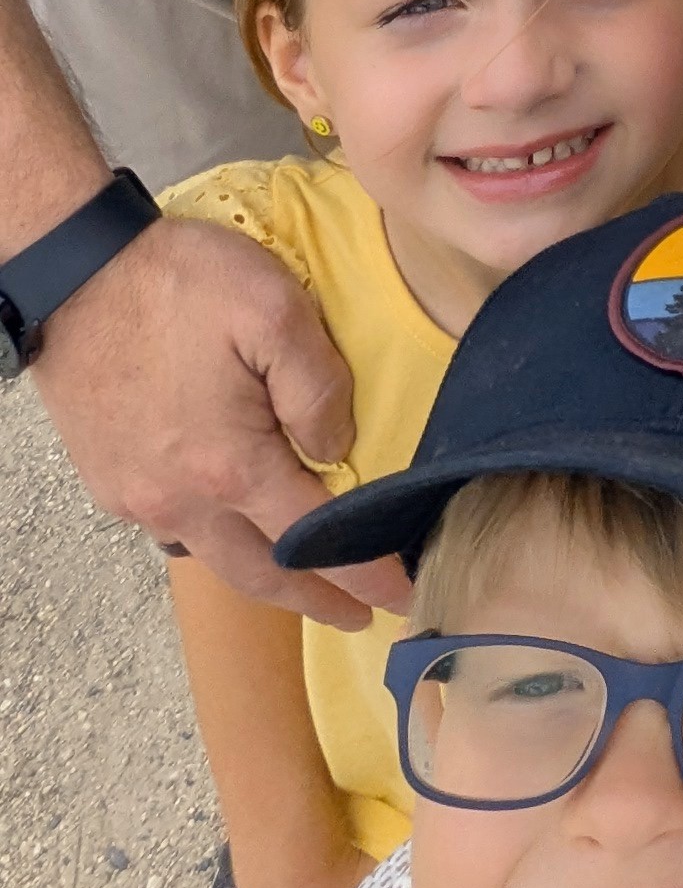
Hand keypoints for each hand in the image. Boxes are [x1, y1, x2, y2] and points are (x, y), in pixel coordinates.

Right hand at [30, 214, 406, 624]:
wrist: (74, 274)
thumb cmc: (179, 283)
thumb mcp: (274, 308)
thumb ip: (318, 385)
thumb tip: (337, 449)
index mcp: (229, 466)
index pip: (314, 537)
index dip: (364, 571)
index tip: (403, 596)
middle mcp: (180, 500)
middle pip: (261, 573)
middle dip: (316, 599)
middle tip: (360, 613)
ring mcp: (138, 497)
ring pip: (214, 558)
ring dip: (266, 576)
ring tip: (306, 577)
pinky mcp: (110, 482)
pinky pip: (175, 530)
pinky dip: (218, 542)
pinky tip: (237, 525)